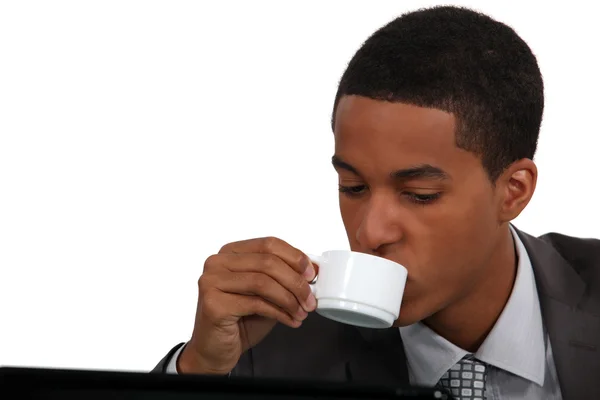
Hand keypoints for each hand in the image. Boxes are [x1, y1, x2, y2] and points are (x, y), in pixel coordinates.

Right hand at [177, 237, 316, 374]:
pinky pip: (256, 303)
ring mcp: (212, 281)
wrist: (215, 350)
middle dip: (296, 282)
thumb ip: (284, 277)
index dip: (295, 257)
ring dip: (289, 299)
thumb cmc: (241, 320)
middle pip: (268, 262)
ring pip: (263, 282)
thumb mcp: (268, 293)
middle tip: (310, 300)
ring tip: (302, 313)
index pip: (268, 244)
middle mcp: (218, 262)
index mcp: (231, 252)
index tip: (311, 274)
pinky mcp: (213, 303)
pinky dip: (279, 312)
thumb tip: (313, 269)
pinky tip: (290, 320)